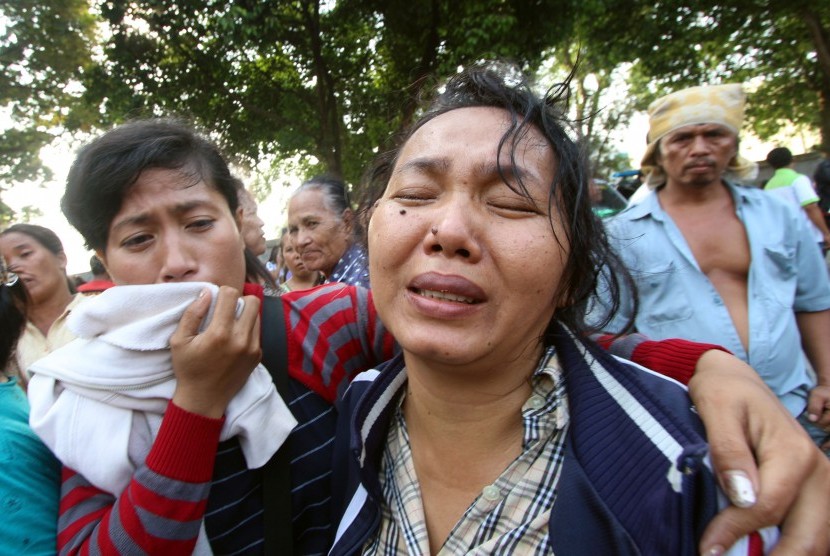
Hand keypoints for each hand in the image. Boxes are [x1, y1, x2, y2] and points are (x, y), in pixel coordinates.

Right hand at [170, 286, 261, 417]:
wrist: (204, 399)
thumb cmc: (188, 369)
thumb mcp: (179, 341)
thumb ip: (192, 314)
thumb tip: (207, 292)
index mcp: (220, 333)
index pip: (232, 295)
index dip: (222, 293)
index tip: (215, 301)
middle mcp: (241, 339)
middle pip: (253, 301)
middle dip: (239, 301)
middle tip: (226, 310)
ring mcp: (253, 348)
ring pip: (257, 316)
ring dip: (245, 314)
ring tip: (229, 324)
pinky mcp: (258, 355)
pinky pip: (258, 332)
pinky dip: (248, 330)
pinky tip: (234, 339)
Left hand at [689, 350, 829, 555]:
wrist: (737, 381)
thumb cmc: (723, 392)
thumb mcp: (715, 408)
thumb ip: (728, 452)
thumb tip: (742, 496)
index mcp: (794, 454)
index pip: (767, 509)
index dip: (735, 534)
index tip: (706, 550)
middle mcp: (817, 473)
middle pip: (809, 539)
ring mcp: (820, 486)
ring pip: (816, 541)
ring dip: (785, 555)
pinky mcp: (812, 494)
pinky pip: (810, 532)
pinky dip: (789, 547)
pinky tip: (759, 550)